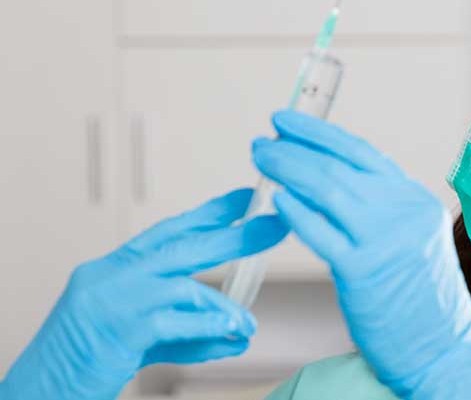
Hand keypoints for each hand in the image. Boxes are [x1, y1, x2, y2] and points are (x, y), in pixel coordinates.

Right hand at [0, 189, 288, 399]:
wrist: (38, 392)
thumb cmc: (87, 364)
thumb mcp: (141, 339)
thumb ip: (187, 331)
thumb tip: (237, 333)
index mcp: (112, 269)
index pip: (167, 232)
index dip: (208, 214)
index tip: (244, 199)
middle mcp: (110, 276)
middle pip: (184, 246)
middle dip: (234, 236)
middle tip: (274, 225)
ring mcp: (112, 299)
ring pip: (186, 288)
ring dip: (224, 309)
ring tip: (247, 326)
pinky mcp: (120, 329)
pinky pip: (178, 321)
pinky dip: (209, 327)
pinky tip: (229, 335)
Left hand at [253, 110, 470, 398]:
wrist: (442, 349)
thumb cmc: (421, 302)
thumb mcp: (412, 239)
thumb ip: (380, 209)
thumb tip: (329, 180)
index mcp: (415, 201)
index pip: (361, 154)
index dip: (320, 134)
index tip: (288, 122)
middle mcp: (404, 213)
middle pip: (339, 166)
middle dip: (295, 148)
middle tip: (265, 140)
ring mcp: (385, 239)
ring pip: (327, 190)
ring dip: (288, 169)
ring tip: (262, 159)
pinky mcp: (364, 270)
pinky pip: (320, 232)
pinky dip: (296, 213)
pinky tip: (277, 199)